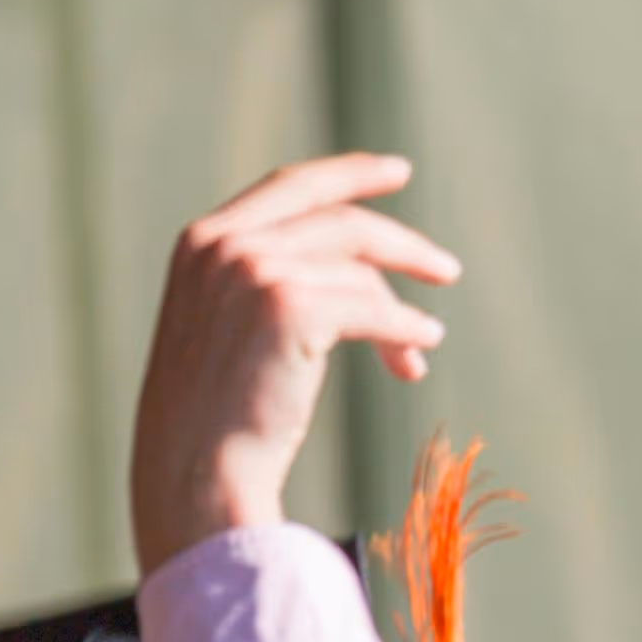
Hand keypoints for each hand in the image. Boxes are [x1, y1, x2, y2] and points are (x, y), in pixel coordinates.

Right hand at [127, 154, 460, 575]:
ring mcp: (254, 270)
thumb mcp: (229, 328)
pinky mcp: (289, 307)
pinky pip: (373, 310)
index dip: (349, 174)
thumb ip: (271, 284)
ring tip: (427, 340)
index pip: (291, 187)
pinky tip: (422, 347)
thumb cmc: (215, 419)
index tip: (397, 171)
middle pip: (340, 221)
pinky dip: (406, 329)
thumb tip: (369, 278)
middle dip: (402, 243)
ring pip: (361, 272)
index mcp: (202, 241)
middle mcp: (224, 245)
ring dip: (402, 308)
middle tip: (447, 269)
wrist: (194, 471)